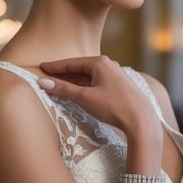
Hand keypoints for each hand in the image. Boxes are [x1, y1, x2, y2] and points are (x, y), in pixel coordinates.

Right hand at [38, 56, 158, 137]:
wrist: (141, 119)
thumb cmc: (113, 106)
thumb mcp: (85, 97)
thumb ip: (63, 89)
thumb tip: (43, 82)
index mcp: (99, 63)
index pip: (71, 63)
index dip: (55, 66)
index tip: (42, 66)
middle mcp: (108, 65)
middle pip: (80, 68)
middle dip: (63, 73)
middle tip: (47, 76)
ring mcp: (115, 75)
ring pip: (89, 76)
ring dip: (73, 81)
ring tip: (58, 85)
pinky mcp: (119, 86)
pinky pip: (96, 82)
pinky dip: (84, 86)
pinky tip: (78, 91)